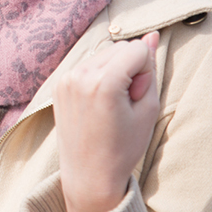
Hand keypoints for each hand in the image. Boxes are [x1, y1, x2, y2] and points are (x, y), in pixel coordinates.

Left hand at [54, 31, 159, 211]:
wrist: (89, 176)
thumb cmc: (123, 147)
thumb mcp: (147, 109)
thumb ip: (150, 69)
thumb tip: (151, 35)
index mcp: (103, 82)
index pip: (138, 49)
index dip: (146, 73)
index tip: (137, 99)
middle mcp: (80, 75)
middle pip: (120, 47)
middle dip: (130, 69)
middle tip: (125, 104)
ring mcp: (66, 79)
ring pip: (104, 54)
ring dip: (115, 72)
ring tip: (111, 106)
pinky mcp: (59, 84)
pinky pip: (88, 65)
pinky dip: (99, 77)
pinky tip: (98, 105)